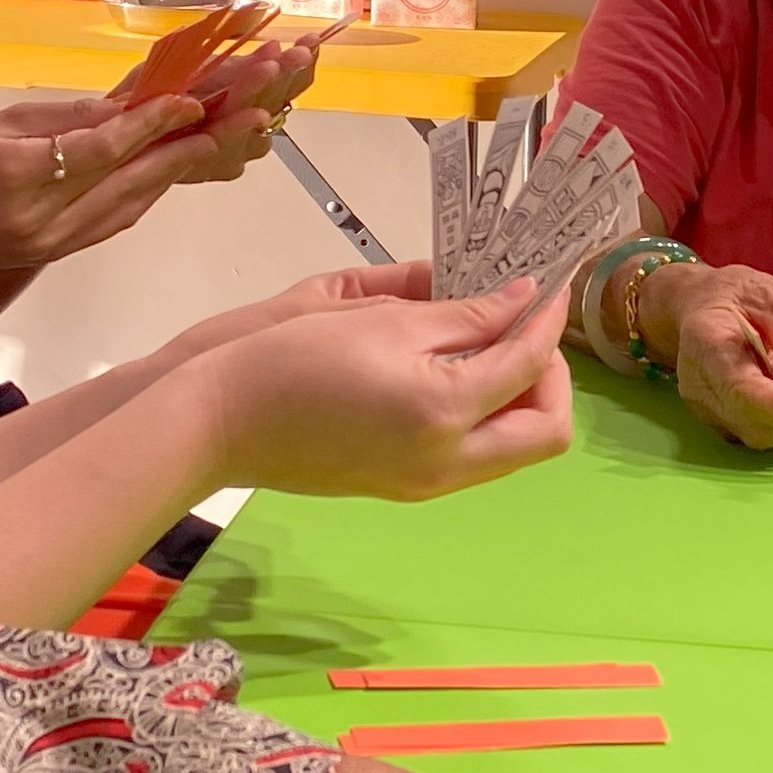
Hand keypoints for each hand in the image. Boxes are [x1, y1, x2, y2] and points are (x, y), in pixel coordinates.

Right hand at [0, 94, 207, 281]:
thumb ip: (64, 117)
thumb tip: (125, 108)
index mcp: (18, 174)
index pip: (98, 149)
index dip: (147, 126)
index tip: (187, 103)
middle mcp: (42, 216)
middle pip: (126, 182)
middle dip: (182, 151)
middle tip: (228, 126)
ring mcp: (54, 243)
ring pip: (128, 206)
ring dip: (171, 174)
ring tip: (210, 145)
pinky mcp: (60, 255)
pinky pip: (114, 223)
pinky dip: (144, 196)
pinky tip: (166, 174)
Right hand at [195, 274, 575, 500]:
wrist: (220, 423)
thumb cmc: (295, 359)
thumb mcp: (386, 321)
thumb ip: (467, 315)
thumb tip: (524, 300)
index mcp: (446, 414)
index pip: (531, 364)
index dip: (548, 317)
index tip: (549, 282)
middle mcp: (450, 464)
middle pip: (547, 433)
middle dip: (551, 376)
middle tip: (524, 327)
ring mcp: (429, 485)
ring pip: (516, 451)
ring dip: (521, 398)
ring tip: (490, 344)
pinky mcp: (407, 489)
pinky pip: (477, 458)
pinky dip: (487, 416)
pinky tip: (455, 373)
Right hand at [650, 261, 772, 450]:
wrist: (699, 308)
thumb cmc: (733, 297)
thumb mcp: (767, 294)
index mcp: (708, 347)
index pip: (744, 394)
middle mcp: (701, 387)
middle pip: (755, 425)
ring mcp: (708, 409)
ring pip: (761, 437)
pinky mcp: (722, 421)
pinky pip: (761, 434)